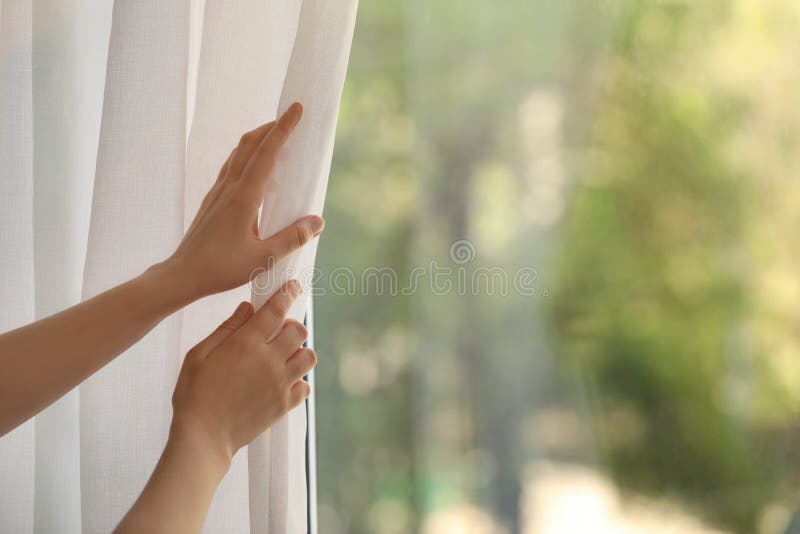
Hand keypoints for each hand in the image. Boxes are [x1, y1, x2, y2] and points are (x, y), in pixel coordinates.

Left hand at [165, 103, 323, 299]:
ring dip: (257, 139)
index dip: (283, 128)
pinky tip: (252, 166)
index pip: (267, 153)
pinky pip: (231, 167)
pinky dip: (246, 155)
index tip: (296, 108)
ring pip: (237, 153)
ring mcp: (217, 192)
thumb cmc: (221, 268)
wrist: (182, 275)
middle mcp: (229, 187)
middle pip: (249, 144)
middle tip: (290, 118)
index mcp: (243, 196)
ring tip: (275, 136)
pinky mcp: (212, 201)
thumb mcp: (264, 257)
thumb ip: (292, 238)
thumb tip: (318, 221)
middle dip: (271, 126)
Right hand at [170, 279, 316, 463]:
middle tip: (279, 332)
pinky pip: (305, 387)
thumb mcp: (199, 355)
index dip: (287, 294)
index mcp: (246, 343)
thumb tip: (247, 308)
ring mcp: (280, 383)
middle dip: (292, 326)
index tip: (294, 288)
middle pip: (300, 331)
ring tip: (283, 358)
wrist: (203, 437)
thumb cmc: (194, 394)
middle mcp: (269, 360)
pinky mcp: (284, 404)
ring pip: (309, 357)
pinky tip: (282, 383)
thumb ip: (226, 329)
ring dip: (299, 352)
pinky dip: (299, 382)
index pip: (276, 310)